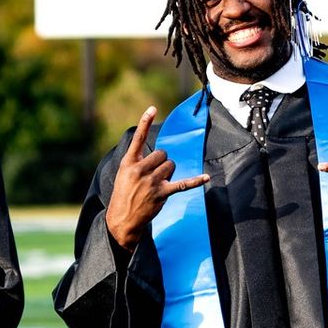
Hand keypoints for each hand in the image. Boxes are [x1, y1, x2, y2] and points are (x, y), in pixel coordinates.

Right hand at [105, 105, 209, 250]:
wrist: (122, 219)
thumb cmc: (124, 194)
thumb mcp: (124, 174)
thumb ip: (137, 161)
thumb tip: (159, 153)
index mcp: (129, 163)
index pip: (138, 138)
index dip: (146, 122)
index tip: (153, 108)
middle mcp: (140, 170)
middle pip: (162, 153)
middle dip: (162, 162)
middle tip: (154, 175)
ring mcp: (151, 182)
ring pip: (171, 165)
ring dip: (168, 173)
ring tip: (158, 184)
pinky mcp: (162, 193)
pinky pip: (182, 184)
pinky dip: (195, 181)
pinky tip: (206, 177)